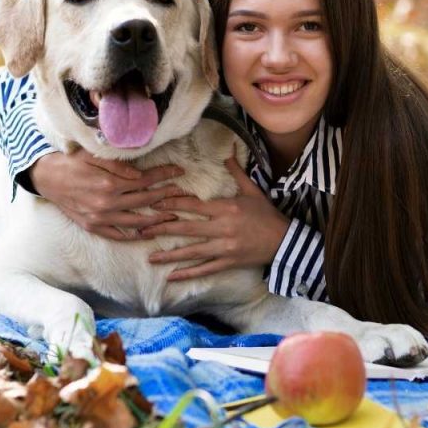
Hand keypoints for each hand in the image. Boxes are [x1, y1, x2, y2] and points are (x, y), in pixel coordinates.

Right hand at [28, 150, 184, 240]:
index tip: (179, 171)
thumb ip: (119, 166)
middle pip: (145, 201)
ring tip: (173, 216)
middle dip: (167, 195)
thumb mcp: (93, 156)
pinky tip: (148, 233)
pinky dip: (134, 235)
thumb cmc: (71, 162)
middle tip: (183, 193)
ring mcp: (100, 218)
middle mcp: (107, 203)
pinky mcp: (93, 226)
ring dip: (157, 219)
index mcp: (109, 183)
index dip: (165, 175)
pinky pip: (118, 235)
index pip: (146, 180)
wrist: (46, 178)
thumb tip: (141, 175)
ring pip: (136, 221)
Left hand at [142, 154, 289, 280]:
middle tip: (142, 230)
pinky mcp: (228, 262)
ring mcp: (224, 248)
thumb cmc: (267, 214)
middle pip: (187, 229)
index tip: (154, 205)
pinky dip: (188, 274)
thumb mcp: (253, 190)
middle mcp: (222, 229)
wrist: (284, 241)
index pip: (194, 207)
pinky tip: (171, 277)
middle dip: (162, 229)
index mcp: (226, 208)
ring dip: (170, 255)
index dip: (172, 205)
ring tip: (150, 258)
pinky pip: (205, 269)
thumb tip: (228, 151)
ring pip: (192, 252)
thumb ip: (237, 172)